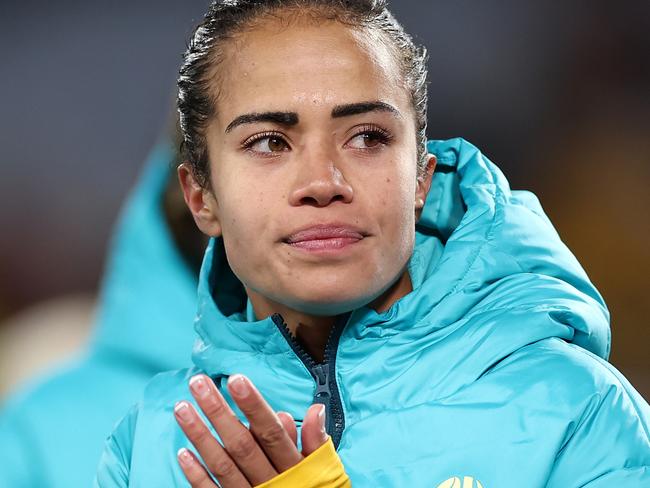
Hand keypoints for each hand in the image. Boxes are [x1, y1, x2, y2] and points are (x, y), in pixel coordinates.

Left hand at [174, 373, 328, 486]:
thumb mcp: (324, 469)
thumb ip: (316, 441)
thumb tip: (316, 409)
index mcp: (293, 467)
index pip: (270, 432)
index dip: (253, 405)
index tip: (236, 379)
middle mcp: (270, 482)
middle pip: (241, 444)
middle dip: (218, 412)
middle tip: (198, 383)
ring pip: (222, 466)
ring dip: (200, 436)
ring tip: (182, 408)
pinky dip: (197, 476)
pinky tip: (182, 453)